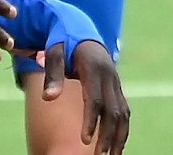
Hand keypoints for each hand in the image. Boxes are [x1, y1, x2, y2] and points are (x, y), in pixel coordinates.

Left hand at [42, 39, 130, 153]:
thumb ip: (52, 74)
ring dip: (119, 137)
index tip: (85, 141)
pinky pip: (123, 112)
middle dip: (108, 136)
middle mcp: (110, 77)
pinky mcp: (116, 88)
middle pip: (114, 111)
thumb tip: (48, 98)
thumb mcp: (54, 51)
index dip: (91, 121)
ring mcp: (116, 83)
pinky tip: (116, 146)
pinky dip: (122, 130)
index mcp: (95, 68)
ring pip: (123, 114)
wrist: (80, 29)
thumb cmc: (63, 41)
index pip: (96, 99)